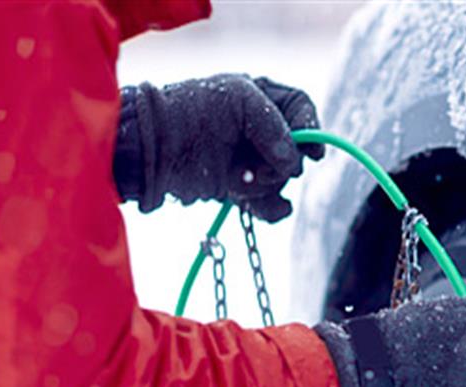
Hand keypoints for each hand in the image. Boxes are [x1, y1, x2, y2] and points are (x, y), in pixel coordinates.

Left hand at [114, 74, 323, 221]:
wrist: (153, 147)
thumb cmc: (192, 111)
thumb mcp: (238, 98)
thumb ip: (274, 124)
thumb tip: (294, 164)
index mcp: (261, 98)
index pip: (301, 108)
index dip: (311, 128)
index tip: (312, 151)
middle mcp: (259, 130)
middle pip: (297, 149)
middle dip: (281, 161)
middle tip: (258, 164)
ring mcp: (251, 160)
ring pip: (283, 179)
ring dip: (266, 183)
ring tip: (237, 179)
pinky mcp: (240, 188)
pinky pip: (272, 204)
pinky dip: (273, 209)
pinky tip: (268, 207)